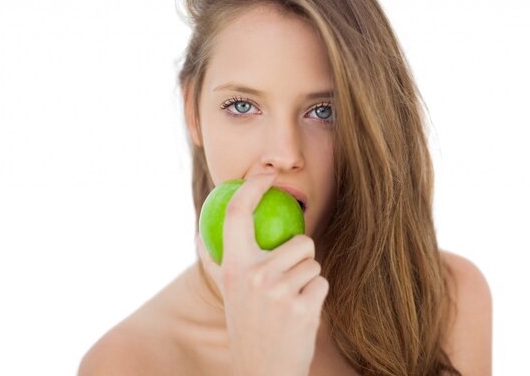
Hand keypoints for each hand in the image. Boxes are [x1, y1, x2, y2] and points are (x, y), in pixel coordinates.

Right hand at [196, 172, 328, 375]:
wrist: (262, 372)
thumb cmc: (249, 327)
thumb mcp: (230, 292)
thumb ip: (224, 261)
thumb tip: (206, 233)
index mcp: (233, 266)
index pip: (238, 213)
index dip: (253, 186)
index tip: (266, 173)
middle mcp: (254, 274)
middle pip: (301, 241)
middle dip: (302, 258)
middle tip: (286, 283)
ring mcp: (280, 291)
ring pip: (315, 263)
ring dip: (308, 280)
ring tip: (290, 303)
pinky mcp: (304, 307)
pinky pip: (323, 283)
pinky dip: (317, 297)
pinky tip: (300, 316)